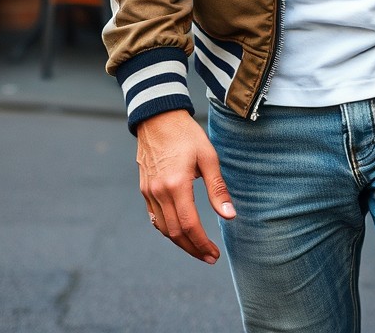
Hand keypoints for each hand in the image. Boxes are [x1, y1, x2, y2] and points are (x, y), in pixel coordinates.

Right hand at [136, 109, 235, 262]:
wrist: (158, 117)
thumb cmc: (186, 134)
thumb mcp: (208, 157)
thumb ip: (217, 189)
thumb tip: (229, 215)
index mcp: (176, 185)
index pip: (189, 225)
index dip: (202, 244)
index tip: (214, 254)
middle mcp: (159, 192)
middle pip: (175, 233)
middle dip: (193, 249)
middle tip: (209, 257)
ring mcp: (149, 192)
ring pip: (163, 229)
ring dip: (180, 242)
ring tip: (197, 247)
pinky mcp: (144, 189)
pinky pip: (154, 218)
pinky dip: (167, 229)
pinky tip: (179, 231)